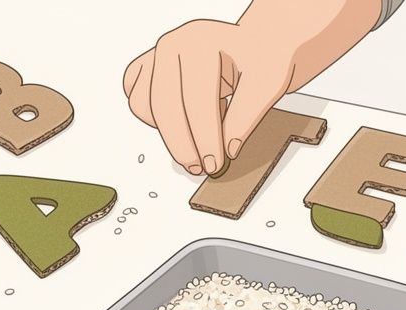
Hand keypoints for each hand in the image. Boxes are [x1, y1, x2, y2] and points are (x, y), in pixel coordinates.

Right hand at [124, 1, 379, 174]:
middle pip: (165, 107)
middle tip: (203, 169)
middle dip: (185, 143)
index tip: (216, 166)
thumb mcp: (270, 84)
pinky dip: (150, 116)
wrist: (264, 43)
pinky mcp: (149, 67)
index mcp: (202, 43)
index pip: (195, 101)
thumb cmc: (269, 59)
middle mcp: (174, 44)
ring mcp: (158, 54)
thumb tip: (228, 151)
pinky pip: (136, 98)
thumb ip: (245, 117)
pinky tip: (176, 127)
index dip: (206, 138)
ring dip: (166, 133)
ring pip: (146, 105)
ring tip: (195, 152)